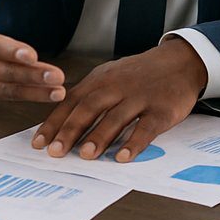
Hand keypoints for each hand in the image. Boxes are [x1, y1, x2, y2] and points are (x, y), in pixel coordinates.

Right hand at [0, 0, 65, 101]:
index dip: (9, 51)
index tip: (31, 55)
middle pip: (1, 72)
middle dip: (29, 76)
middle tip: (57, 77)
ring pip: (6, 88)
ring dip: (33, 92)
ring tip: (59, 91)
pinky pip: (8, 94)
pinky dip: (29, 96)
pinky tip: (52, 94)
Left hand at [30, 36, 206, 161]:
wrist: (181, 62)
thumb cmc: (140, 75)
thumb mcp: (111, 76)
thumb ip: (89, 96)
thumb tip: (61, 124)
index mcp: (101, 79)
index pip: (72, 101)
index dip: (54, 122)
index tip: (39, 143)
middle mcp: (118, 86)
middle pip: (90, 108)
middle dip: (70, 130)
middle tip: (56, 152)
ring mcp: (141, 97)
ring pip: (116, 117)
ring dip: (99, 136)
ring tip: (85, 155)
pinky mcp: (162, 109)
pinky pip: (146, 128)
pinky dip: (134, 143)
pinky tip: (123, 157)